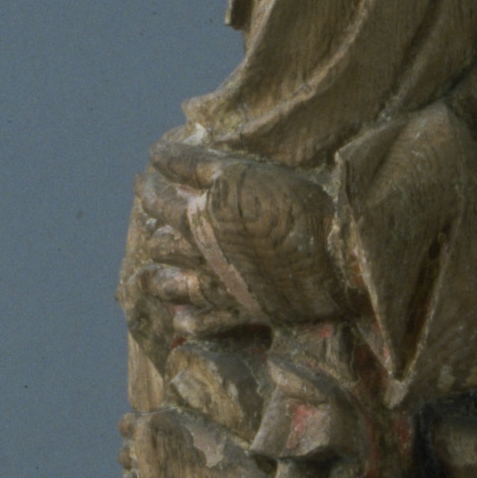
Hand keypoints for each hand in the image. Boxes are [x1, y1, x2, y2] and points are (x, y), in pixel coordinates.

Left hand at [153, 136, 348, 328]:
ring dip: (156, 280)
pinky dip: (189, 321)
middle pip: (162, 245)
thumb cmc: (290, 207)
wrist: (334, 258)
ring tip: (146, 278)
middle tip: (154, 225)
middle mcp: (201, 257)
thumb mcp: (241, 174)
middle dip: (155, 232)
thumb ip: (195, 165)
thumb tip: (154, 154)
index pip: (158, 201)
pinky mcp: (243, 312)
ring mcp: (220, 288)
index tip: (143, 179)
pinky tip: (181, 319)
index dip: (147, 188)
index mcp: (198, 220)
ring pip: (172, 287)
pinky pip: (205, 323)